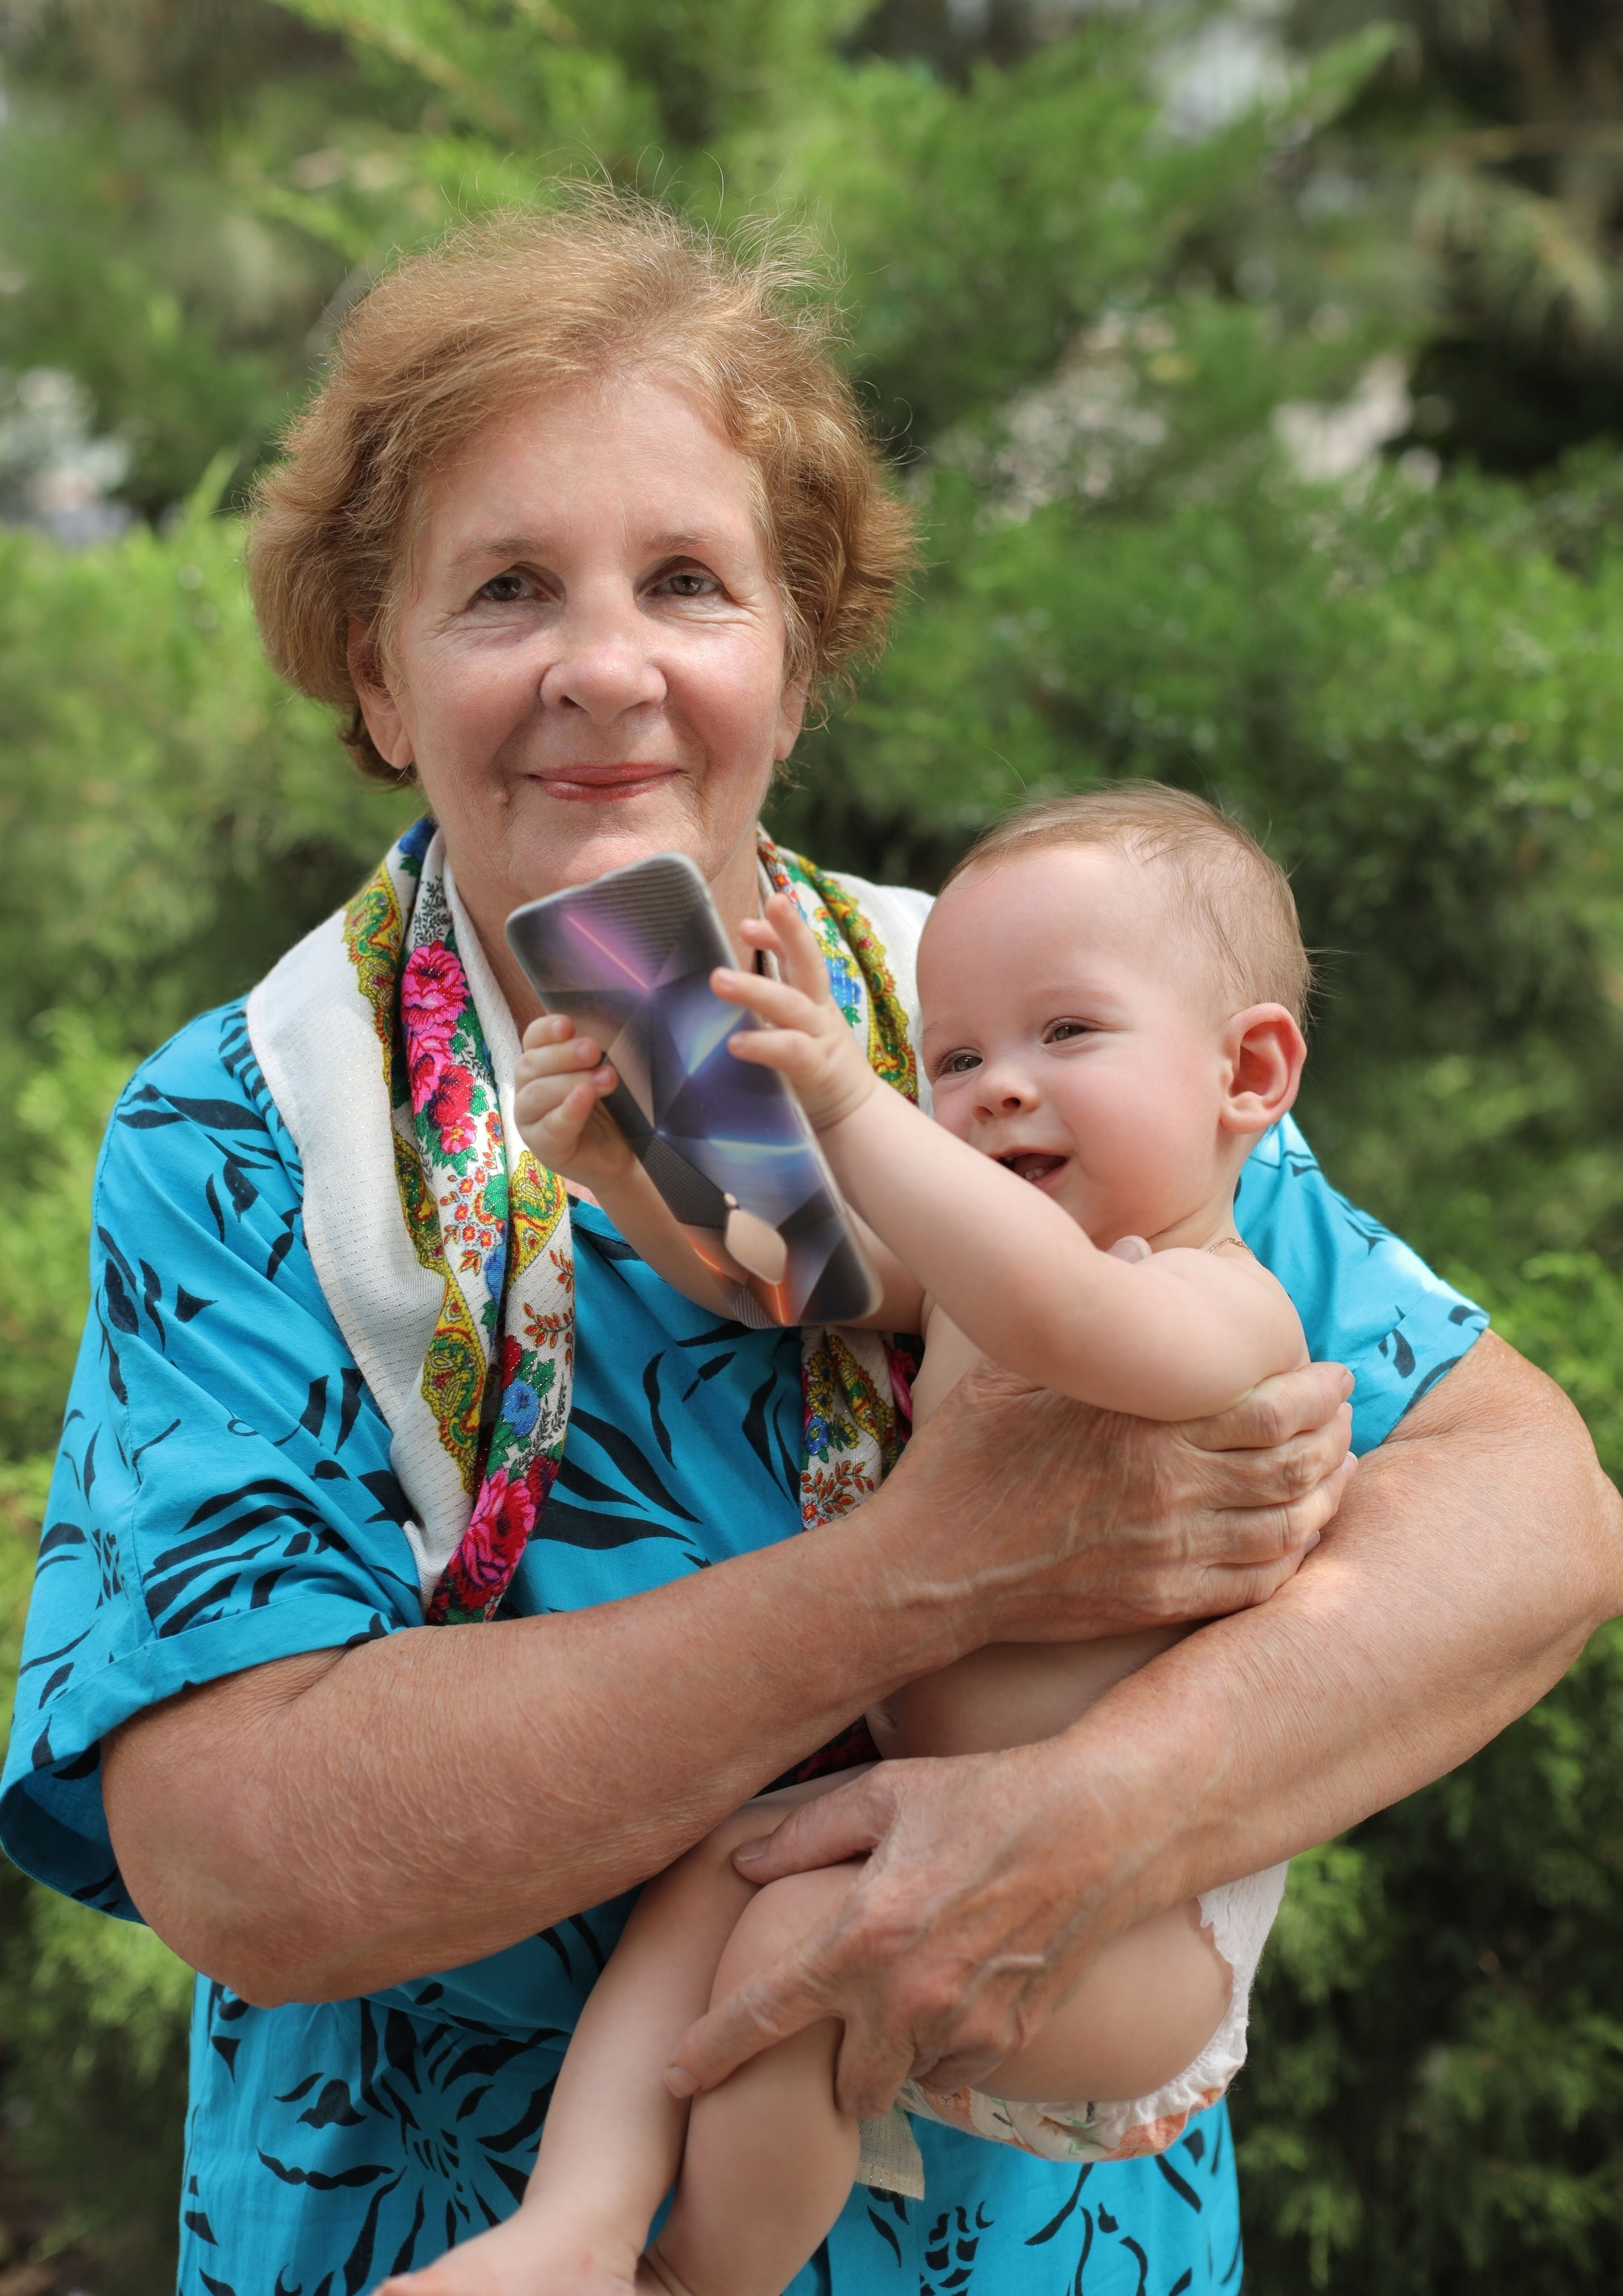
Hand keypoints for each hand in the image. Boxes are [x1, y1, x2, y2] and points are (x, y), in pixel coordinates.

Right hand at [514, 1015, 634, 1188]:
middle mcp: (528, 1089)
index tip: (568, 1025)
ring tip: (606, 1079)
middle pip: (531, 1065)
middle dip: (563, 1055)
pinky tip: (584, 1098)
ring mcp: (530, 1120)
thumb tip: (611, 1027)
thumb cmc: (610, 1108)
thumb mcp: (605, 1073)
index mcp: (540, 1064)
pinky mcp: (543, 1147)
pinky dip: (568, 1110)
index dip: (546, 1030)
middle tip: (593, 1050)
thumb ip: (597, 1053)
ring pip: (536, 1094)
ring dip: (571, 1082)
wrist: (622, 1154)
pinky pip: (550, 1127)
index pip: (533, 1039)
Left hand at [666, 1747, 1151, 2117]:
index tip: (673, 2077)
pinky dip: (944, 2045)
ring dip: (891, 2054)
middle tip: (834, 2023)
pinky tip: (953, 1990)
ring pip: (902, 2080)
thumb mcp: (886, 1794)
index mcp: (863, 1935)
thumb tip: (741, 1863)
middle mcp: (909, 1997)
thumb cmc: (987, 1797)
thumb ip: (804, 1835)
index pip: (763, 2014)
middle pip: (841, 2086)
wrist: (1101, 1826)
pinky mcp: (1014, 2038)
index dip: (710, 2052)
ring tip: (904, 1994)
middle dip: (828, 2069)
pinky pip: (956, 2069)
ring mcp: (966, 2025)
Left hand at [712, 892, 877, 1130]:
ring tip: (718, 979)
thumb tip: (715, 987)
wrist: (853, 1119)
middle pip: (810, 962)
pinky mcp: (816, 1070)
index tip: (749, 920)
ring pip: (791, 1004)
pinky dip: (763, 1044)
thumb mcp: (792, 1030)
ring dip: (755, 989)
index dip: (780, 932)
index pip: (800, 955)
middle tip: (770, 903)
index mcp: (812, 999)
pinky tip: (735, 1043)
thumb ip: (765, 1010)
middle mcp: (819, 1011)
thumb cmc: (810, 1072)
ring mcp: (820, 1038)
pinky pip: (789, 1051)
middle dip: (791, 931)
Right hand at [884, 1353, 1355, 1647]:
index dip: (1317, 1392)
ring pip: (1287, 1527)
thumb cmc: (966, 1458)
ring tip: (1342, 1472)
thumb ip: (1089, 1316)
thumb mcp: (1015, 1371)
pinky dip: (1293, 1560)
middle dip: (1336, 1437)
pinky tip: (1301, 1538)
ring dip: (1327, 1497)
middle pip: (1293, 1465)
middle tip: (1348, 1417)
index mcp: (1144, 1426)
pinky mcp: (1160, 1601)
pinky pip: (1254, 1584)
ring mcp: (1170, 1552)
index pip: (1270, 1408)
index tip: (1333, 1375)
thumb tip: (1138, 1247)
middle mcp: (1171, 1490)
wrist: (933, 1564)